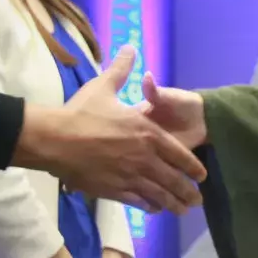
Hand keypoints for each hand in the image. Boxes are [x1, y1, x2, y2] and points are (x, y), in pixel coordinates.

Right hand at [17, 46, 206, 212]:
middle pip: (174, 179)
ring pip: (159, 194)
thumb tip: (130, 47)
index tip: (202, 175)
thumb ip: (122, 70)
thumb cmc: (81, 112)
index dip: (193, 167)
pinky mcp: (113, 190)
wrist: (54, 139)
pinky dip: (148, 206)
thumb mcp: (104, 87)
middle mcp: (144, 157)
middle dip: (188, 191)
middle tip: (197, 200)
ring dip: (173, 203)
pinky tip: (154, 209)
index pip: (179, 154)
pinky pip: (137, 201)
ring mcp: (129, 176)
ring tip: (182, 210)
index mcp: (148, 133)